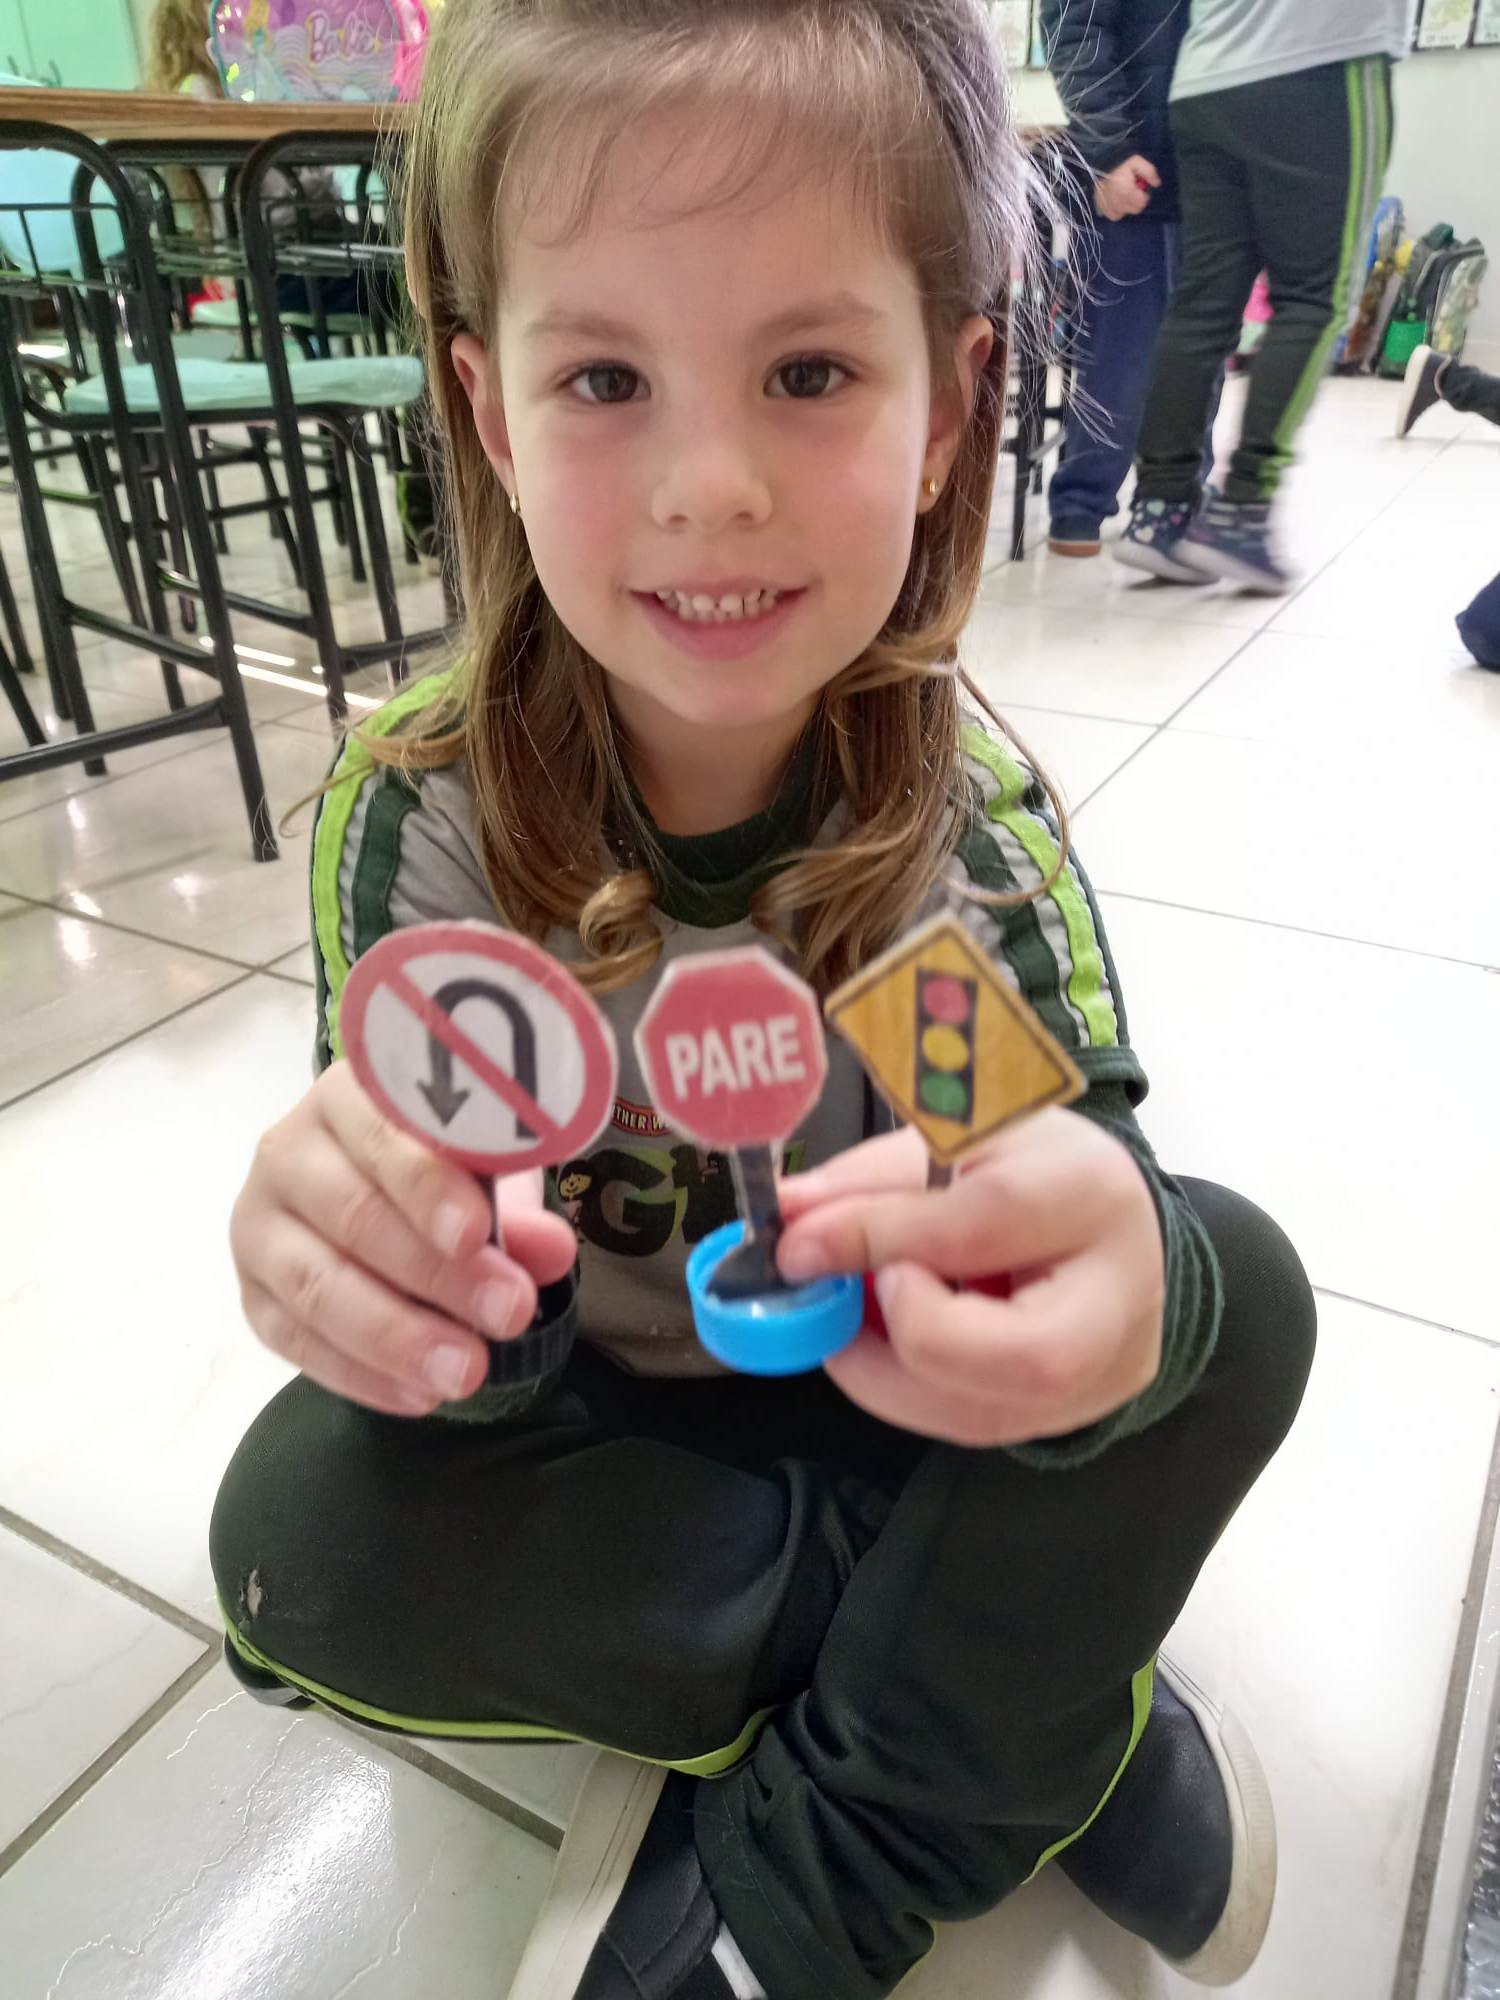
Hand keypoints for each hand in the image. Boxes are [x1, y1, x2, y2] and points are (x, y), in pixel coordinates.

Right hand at [230, 1061, 577, 1416]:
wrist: (369, 1189)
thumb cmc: (436, 1166)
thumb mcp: (482, 1170)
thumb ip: (515, 1206)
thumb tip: (550, 1250)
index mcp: (346, 1098)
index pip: (382, 1136)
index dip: (428, 1187)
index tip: (478, 1235)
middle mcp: (287, 1153)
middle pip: (354, 1217)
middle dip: (435, 1275)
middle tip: (509, 1314)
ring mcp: (259, 1227)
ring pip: (317, 1286)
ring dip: (397, 1336)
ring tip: (468, 1372)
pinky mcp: (251, 1296)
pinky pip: (295, 1343)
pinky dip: (360, 1376)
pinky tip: (419, 1396)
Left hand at [776, 1113, 1164, 1447]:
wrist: (1105, 1226)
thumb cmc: (1027, 1169)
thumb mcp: (954, 1143)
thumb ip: (870, 1181)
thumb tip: (786, 1215)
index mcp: (1092, 1193)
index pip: (987, 1223)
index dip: (881, 1237)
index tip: (800, 1243)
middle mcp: (1119, 1298)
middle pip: (1028, 1356)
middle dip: (914, 1333)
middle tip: (860, 1292)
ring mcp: (1103, 1373)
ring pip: (984, 1411)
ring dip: (885, 1371)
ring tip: (847, 1316)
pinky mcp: (1069, 1417)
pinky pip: (968, 1426)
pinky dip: (900, 1389)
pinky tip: (874, 1343)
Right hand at [1094, 155, 1159, 221]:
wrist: (1100, 167)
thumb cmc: (1121, 165)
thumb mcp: (1137, 162)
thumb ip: (1149, 171)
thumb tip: (1157, 184)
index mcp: (1124, 190)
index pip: (1142, 203)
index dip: (1144, 195)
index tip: (1140, 188)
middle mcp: (1116, 202)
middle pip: (1135, 210)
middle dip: (1137, 200)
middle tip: (1133, 190)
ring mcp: (1109, 207)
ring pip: (1126, 213)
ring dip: (1128, 205)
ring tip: (1124, 194)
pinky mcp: (1103, 211)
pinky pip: (1116, 216)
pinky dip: (1118, 210)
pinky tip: (1117, 200)